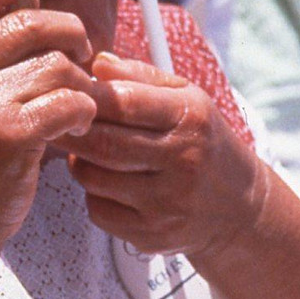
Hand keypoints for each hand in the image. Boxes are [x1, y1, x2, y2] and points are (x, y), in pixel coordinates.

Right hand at [0, 0, 97, 258]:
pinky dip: (82, 111)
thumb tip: (34, 3)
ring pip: (58, 65)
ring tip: (77, 105)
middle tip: (81, 59)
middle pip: (34, 24)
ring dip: (80, 83)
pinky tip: (74, 127)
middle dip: (70, 37)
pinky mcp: (9, 134)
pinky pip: (69, 101)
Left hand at [67, 52, 265, 264]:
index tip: (71, 92)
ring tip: (88, 149)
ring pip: (94, 179)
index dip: (88, 96)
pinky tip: (108, 182)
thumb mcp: (186, 97)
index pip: (125, 102)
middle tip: (60, 121)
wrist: (239, 207)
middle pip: (104, 144)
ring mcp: (168, 204)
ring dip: (79, 161)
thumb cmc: (205, 143)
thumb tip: (98, 63)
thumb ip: (140, 76)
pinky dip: (92, 193)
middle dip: (73, 131)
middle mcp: (183, 162)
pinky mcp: (153, 235)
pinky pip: (98, 211)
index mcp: (191, 118)